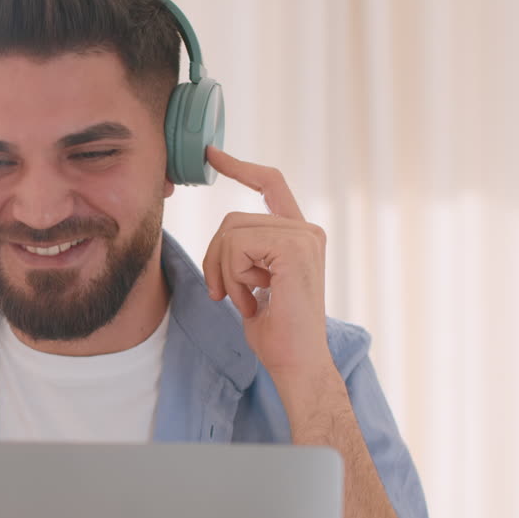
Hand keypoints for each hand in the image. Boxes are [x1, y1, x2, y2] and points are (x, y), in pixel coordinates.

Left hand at [201, 147, 333, 382]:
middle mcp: (306, 230)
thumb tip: (222, 239)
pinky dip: (231, 277)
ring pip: (229, 232)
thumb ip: (244, 254)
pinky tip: (253, 301)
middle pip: (232, 218)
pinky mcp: (294, 247)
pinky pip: (236, 246)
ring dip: (223, 272)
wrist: (297, 363)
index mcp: (298, 234)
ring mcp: (303, 236)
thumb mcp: (252, 282)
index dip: (240, 167)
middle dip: (214, 259)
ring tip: (246, 300)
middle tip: (224, 294)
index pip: (269, 184)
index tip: (212, 154)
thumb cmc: (275, 331)